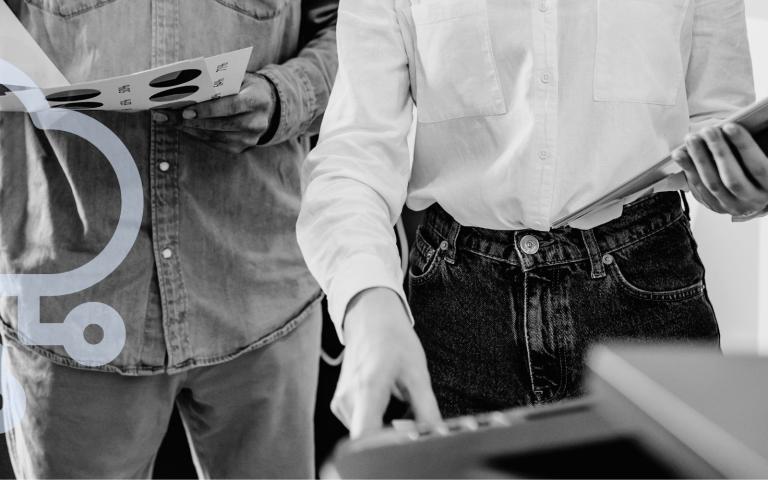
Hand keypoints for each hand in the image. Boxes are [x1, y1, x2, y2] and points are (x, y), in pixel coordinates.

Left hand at [153, 73, 276, 153]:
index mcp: (258, 100)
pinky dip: (196, 135)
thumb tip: (185, 86)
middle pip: (220, 124)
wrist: (267, 105)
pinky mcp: (240, 148)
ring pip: (214, 136)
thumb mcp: (237, 78)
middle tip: (166, 116)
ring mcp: (250, 139)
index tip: (185, 111)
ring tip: (168, 121)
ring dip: (188, 129)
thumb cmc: (244, 86)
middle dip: (191, 121)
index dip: (208, 110)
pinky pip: (214, 142)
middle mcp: (257, 122)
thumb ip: (219, 81)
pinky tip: (181, 127)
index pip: (231, 106)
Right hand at [333, 287, 441, 437]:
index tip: (407, 440)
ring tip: (401, 402)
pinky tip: (389, 401)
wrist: (370, 317)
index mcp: (367, 388)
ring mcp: (340, 402)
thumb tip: (437, 435)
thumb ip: (427, 409)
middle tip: (416, 419)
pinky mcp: (340, 404)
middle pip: (370, 439)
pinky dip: (378, 422)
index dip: (388, 445)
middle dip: (395, 437)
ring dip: (388, 430)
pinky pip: (361, 424)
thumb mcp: (418, 373)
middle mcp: (348, 399)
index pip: (367, 435)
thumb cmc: (394, 339)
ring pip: (366, 434)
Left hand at [673, 123, 767, 216]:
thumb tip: (734, 127)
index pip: (758, 167)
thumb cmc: (758, 166)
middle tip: (708, 130)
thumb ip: (755, 146)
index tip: (730, 127)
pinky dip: (688, 169)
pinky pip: (699, 188)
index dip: (744, 146)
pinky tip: (680, 153)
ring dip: (699, 159)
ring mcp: (733, 206)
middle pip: (733, 178)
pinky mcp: (715, 206)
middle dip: (719, 152)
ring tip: (692, 138)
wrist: (753, 193)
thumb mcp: (763, 155)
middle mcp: (753, 200)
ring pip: (712, 184)